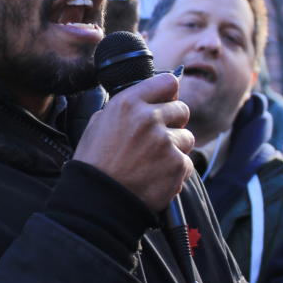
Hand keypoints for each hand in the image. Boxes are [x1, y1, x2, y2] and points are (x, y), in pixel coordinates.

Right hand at [73, 72, 194, 212]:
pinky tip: (155, 177)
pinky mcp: (177, 165)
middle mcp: (149, 118)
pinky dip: (175, 171)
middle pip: (182, 109)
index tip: (165, 102)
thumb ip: (124, 108)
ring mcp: (165, 142)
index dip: (168, 93)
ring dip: (175, 148)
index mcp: (128, 103)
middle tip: (157, 139)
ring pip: (187, 137)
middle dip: (173, 123)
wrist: (98, 200)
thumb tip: (145, 99)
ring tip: (153, 162)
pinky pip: (187, 162)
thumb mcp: (98, 123)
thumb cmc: (94, 163)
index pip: (168, 82)